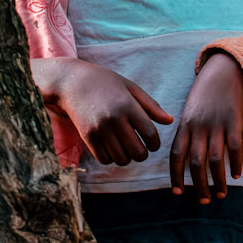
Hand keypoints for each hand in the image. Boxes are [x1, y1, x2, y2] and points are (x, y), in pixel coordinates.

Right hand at [30, 56, 173, 165]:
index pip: (150, 135)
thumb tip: (170, 121)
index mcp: (128, 105)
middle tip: (141, 148)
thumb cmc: (106, 83)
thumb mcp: (130, 88)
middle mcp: (114, 119)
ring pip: (121, 159)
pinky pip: (104, 159)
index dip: (155, 144)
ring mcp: (99, 130)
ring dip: (127, 157)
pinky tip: (113, 148)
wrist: (72, 83)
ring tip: (126, 148)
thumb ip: (151, 106)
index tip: (153, 143)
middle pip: (138, 152)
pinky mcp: (87, 137)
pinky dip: (112, 158)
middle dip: (143, 154)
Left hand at [171, 51, 242, 204]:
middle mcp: (198, 127)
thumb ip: (188, 132)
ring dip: (218, 181)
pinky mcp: (234, 121)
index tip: (178, 192)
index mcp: (184, 125)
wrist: (224, 70)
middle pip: (196, 163)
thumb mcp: (191, 111)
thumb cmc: (206, 93)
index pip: (176, 156)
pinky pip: (233, 148)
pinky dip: (234, 164)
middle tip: (204, 201)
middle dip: (199, 186)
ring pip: (214, 160)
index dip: (176, 176)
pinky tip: (236, 175)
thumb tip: (186, 158)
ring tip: (221, 194)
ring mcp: (216, 124)